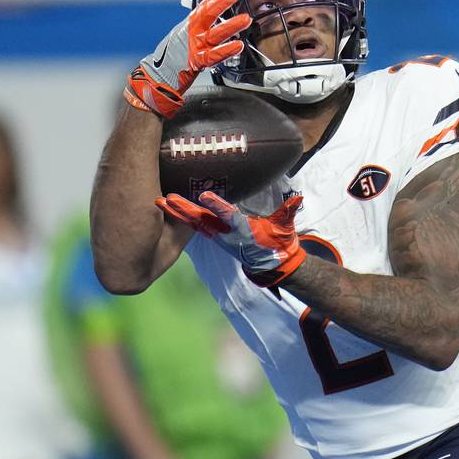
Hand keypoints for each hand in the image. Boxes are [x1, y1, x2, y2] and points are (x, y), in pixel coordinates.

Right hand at [124, 0, 249, 117]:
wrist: (160, 73)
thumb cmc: (177, 54)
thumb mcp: (189, 34)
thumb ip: (203, 25)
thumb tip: (219, 15)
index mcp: (192, 23)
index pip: (207, 4)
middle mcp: (193, 31)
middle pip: (210, 12)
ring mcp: (195, 45)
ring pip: (215, 33)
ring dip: (232, 25)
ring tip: (246, 19)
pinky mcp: (197, 61)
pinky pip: (214, 55)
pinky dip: (226, 50)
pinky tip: (238, 46)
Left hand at [157, 191, 306, 286]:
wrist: (270, 263)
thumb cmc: (278, 242)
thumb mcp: (285, 227)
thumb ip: (289, 212)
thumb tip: (299, 199)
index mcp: (244, 230)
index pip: (229, 216)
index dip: (217, 206)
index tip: (205, 195)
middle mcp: (226, 234)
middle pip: (202, 220)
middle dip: (185, 210)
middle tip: (167, 198)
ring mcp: (218, 236)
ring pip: (193, 222)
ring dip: (176, 212)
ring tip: (159, 201)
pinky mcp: (214, 236)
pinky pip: (194, 226)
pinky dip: (180, 217)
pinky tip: (167, 208)